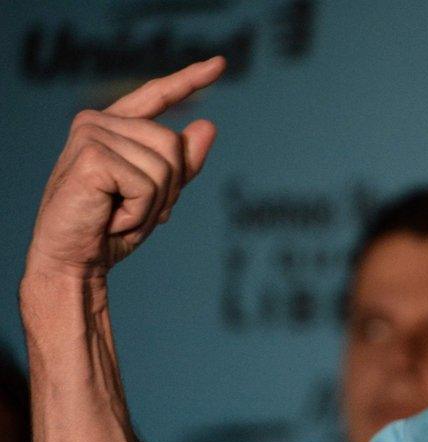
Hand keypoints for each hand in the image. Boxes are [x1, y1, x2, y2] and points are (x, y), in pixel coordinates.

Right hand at [27, 56, 225, 277]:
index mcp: (113, 126)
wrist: (75, 261)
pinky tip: (111, 218)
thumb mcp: (157, 194)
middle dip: (168, 189)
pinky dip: (139, 211)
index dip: (190, 79)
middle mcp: (98, 122)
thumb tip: (209, 125)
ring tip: (119, 215)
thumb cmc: (112, 228)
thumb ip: (182, 162)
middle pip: (174, 145)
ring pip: (165, 166)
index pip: (157, 94)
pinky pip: (147, 184)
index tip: (221, 63)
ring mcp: (92, 134)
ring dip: (152, 204)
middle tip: (133, 211)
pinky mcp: (91, 156)